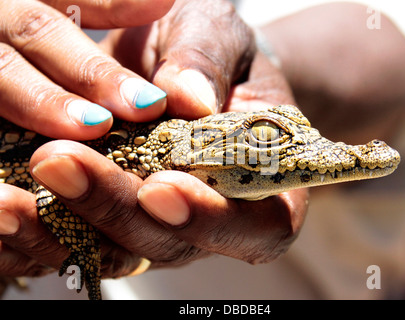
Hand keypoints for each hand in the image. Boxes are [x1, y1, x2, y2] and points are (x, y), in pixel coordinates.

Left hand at [0, 0, 307, 278]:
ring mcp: (161, 226)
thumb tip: (190, 99)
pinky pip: (79, 239)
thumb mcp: (221, 37)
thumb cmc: (220, 52)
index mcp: (262, 188)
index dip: (213, 219)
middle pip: (172, 242)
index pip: (254, 228)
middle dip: (117, 210)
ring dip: (63, 230)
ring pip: (117, 250)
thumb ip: (209, 64)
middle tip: (61, 163)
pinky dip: (41, 232)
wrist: (189, 65)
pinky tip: (3, 207)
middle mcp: (211, 220)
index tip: (163, 186)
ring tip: (7, 200)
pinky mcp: (116, 220)